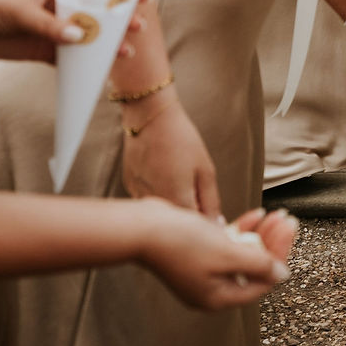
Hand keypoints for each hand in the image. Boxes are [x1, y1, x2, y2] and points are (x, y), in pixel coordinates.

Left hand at [0, 0, 146, 62]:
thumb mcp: (21, 12)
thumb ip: (50, 25)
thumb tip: (79, 38)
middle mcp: (59, 7)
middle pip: (97, 13)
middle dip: (119, 20)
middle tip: (137, 28)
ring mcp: (52, 29)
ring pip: (87, 37)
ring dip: (105, 45)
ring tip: (124, 54)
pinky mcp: (41, 50)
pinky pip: (68, 58)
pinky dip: (84, 65)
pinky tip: (98, 71)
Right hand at [122, 94, 222, 216]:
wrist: (149, 118)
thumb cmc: (181, 140)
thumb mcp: (205, 170)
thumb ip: (211, 200)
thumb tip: (216, 223)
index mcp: (176, 200)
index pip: (194, 228)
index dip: (206, 224)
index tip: (212, 215)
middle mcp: (154, 203)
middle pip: (176, 222)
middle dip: (190, 216)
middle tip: (197, 191)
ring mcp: (138, 196)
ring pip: (161, 212)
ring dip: (173, 205)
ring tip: (178, 176)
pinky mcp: (129, 187)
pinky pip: (148, 199)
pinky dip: (158, 194)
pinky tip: (164, 174)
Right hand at [134, 200, 295, 309]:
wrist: (143, 227)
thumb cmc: (181, 243)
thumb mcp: (227, 254)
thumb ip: (258, 265)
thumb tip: (282, 274)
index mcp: (217, 297)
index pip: (262, 282)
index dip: (279, 255)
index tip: (290, 230)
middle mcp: (210, 288)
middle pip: (253, 267)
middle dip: (273, 242)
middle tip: (287, 219)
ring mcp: (203, 270)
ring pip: (242, 253)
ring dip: (261, 233)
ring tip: (276, 213)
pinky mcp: (196, 252)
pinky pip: (227, 244)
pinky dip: (242, 229)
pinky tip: (257, 214)